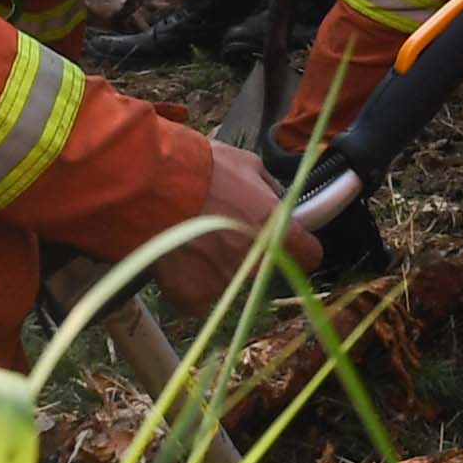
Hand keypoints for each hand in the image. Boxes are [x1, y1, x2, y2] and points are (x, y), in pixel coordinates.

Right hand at [135, 133, 303, 322]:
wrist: (152, 187)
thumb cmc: (202, 169)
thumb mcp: (248, 165)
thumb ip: (269, 189)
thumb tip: (277, 199)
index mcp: (276, 230)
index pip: (310, 255)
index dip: (300, 246)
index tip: (290, 241)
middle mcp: (256, 263)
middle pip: (265, 267)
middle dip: (250, 252)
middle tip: (224, 228)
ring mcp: (224, 283)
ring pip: (230, 280)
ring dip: (218, 264)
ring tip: (194, 238)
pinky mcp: (193, 297)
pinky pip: (199, 294)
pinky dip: (191, 280)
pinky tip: (178, 257)